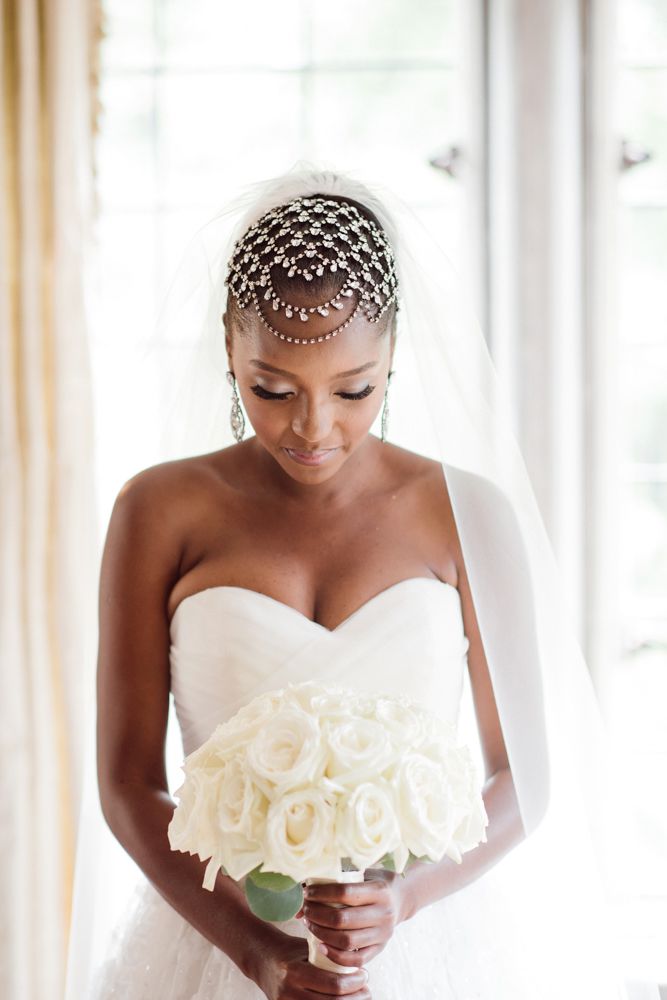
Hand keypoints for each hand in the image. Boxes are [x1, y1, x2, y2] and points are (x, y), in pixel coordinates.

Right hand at [254, 930, 370, 999]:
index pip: (332, 984)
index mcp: (294, 970)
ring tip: (359, 998)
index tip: (365, 975)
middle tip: (367, 990)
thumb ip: (327, 955)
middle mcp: (289, 991)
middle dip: (355, 998)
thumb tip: (358, 960)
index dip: (354, 983)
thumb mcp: (307, 947)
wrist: (262, 961)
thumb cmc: (291, 951)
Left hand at [297, 868, 407, 968]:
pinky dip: (335, 956)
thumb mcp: (361, 874)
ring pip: (347, 941)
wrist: (401, 899)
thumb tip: (301, 893)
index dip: (322, 893)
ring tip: (310, 925)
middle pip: (343, 919)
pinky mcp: (380, 949)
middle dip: (318, 915)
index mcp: (379, 890)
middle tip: (306, 910)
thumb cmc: (373, 883)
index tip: (307, 893)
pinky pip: (355, 960)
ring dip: (322, 934)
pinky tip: (321, 945)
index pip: (345, 892)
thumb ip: (335, 881)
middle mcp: (383, 913)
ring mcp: (383, 934)